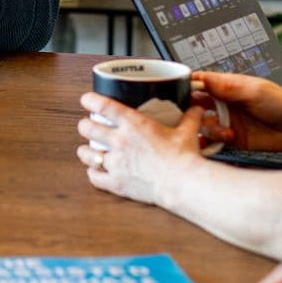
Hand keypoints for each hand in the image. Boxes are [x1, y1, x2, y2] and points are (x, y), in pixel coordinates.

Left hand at [75, 93, 207, 205]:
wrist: (183, 183)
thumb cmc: (184, 157)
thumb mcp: (187, 131)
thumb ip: (189, 117)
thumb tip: (197, 108)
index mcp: (134, 124)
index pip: (103, 106)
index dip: (90, 100)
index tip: (86, 99)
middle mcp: (120, 141)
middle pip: (88, 128)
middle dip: (84, 125)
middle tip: (86, 125)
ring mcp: (116, 163)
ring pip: (87, 153)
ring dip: (84, 151)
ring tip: (86, 150)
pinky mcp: (116, 183)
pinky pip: (94, 177)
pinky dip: (93, 173)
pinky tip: (95, 171)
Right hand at [192, 72, 281, 151]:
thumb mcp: (254, 92)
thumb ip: (226, 87)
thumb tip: (201, 78)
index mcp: (227, 86)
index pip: (199, 83)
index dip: (186, 87)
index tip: (179, 94)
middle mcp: (224, 103)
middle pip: (194, 105)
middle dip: (191, 112)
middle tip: (194, 117)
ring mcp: (227, 122)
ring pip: (202, 125)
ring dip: (210, 129)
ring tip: (227, 132)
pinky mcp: (232, 140)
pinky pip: (212, 142)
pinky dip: (210, 144)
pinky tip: (219, 143)